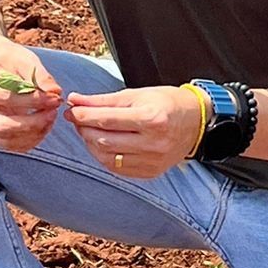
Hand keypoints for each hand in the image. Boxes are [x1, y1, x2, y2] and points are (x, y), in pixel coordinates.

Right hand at [0, 43, 63, 152]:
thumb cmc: (8, 61)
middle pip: (2, 126)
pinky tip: (44, 126)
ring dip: (34, 133)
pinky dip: (31, 139)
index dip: (33, 101)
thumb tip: (55, 92)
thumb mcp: (24, 59)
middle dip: (33, 123)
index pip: (6, 98)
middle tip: (53, 112)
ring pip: (7, 140)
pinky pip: (11, 145)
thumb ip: (39, 75)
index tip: (55, 98)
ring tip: (51, 116)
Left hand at [64, 86, 201, 178]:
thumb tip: (75, 100)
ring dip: (91, 144)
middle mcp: (153, 143)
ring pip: (107, 157)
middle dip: (85, 128)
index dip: (84, 115)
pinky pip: (118, 168)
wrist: (196, 123)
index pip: (107, 120)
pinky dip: (104, 157)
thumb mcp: (137, 95)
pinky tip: (101, 145)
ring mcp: (153, 161)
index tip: (71, 109)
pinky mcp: (151, 173)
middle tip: (77, 118)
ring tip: (88, 131)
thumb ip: (104, 100)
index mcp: (151, 118)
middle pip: (104, 140)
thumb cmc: (166, 103)